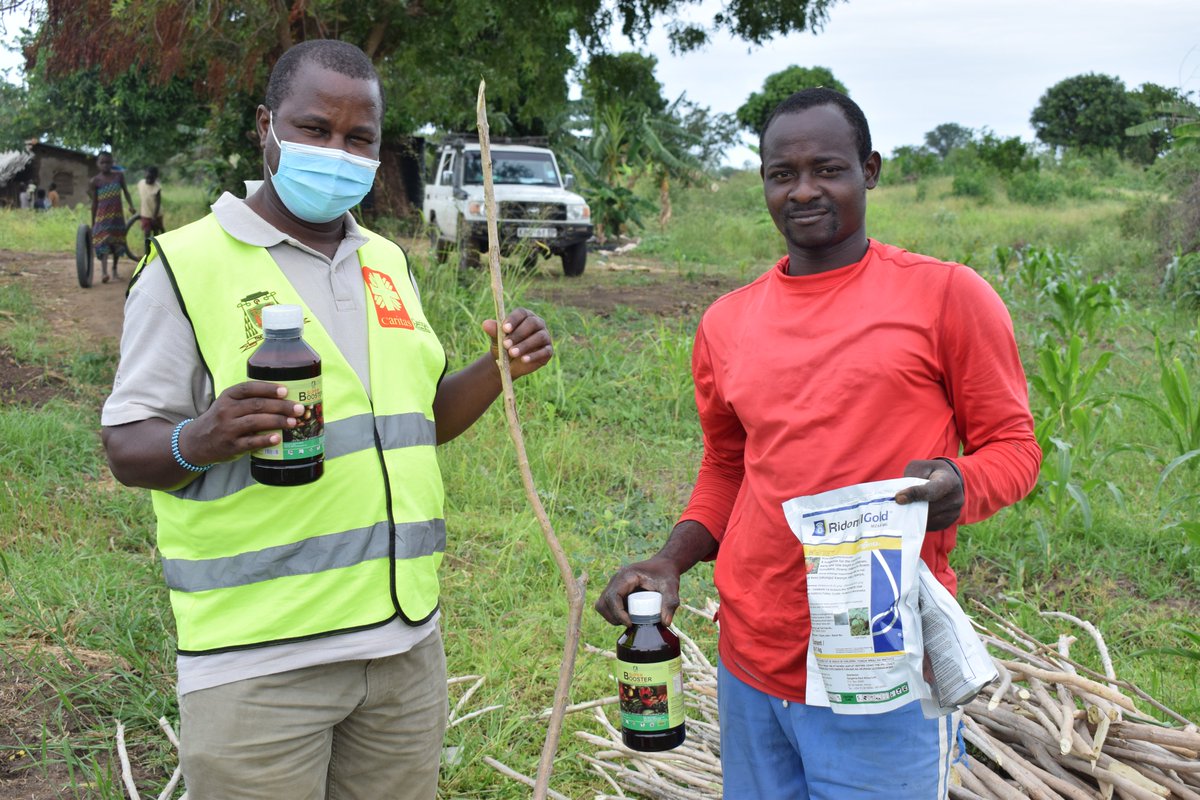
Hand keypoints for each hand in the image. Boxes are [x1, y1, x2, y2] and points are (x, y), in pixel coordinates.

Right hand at [179, 381, 304, 466]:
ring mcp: (228, 429)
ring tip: (294, 422)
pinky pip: (250, 442)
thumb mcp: (228, 404)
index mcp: (228, 396)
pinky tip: (278, 438)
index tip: (285, 391)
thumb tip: (284, 398)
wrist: (196, 442)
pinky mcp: (231, 446)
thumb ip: (248, 400)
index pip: (249, 388)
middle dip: (281, 406)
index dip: (268, 389)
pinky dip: (265, 440)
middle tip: (299, 409)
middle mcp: (226, 411)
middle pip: (257, 405)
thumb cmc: (221, 419)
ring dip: (277, 421)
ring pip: (255, 422)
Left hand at [482, 307, 552, 378]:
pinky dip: (534, 356)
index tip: (504, 329)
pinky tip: (523, 360)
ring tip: (512, 353)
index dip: (513, 320)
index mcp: (525, 316)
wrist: (509, 364)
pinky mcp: (548, 351)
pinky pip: (544, 351)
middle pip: (532, 323)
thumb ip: (494, 331)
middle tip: (506, 344)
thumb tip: (485, 324)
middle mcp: (538, 323)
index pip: (521, 313)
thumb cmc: (504, 346)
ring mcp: (545, 337)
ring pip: (539, 337)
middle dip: (518, 334)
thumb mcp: (497, 339)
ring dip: (525, 345)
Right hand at [595, 556, 683, 627]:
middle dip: (614, 617)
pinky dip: (614, 614)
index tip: (630, 623)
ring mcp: (614, 584)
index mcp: (626, 576)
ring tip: (629, 621)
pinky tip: (628, 616)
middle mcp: (616, 579)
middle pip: (603, 602)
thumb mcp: (671, 587)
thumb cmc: (666, 574)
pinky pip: (607, 604)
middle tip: (630, 623)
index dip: (617, 612)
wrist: (663, 565)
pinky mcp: (616, 590)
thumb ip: (670, 603)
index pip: (612, 596)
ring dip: (612, 616)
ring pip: (602, 604)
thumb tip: (665, 622)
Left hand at [895, 459, 963, 530]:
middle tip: (896, 506)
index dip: (914, 494)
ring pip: (929, 519)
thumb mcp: (920, 467)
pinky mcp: (949, 522)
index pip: (931, 490)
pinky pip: (931, 526)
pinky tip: (911, 516)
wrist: (946, 479)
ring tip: (902, 511)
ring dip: (914, 517)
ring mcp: (954, 512)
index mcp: (949, 481)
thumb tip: (901, 497)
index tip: (898, 498)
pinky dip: (919, 523)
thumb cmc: (929, 472)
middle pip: (929, 508)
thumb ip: (911, 478)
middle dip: (911, 507)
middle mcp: (955, 497)